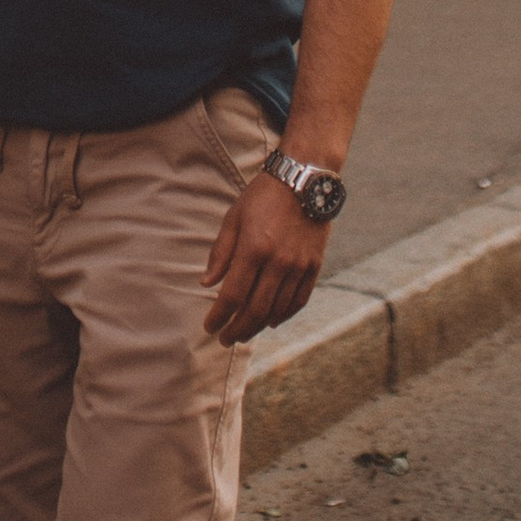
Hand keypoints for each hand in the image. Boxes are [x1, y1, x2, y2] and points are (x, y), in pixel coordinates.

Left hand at [201, 169, 329, 344]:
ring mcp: (298, 267)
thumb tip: (207, 284)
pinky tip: (271, 322)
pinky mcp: (314, 267)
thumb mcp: (233, 217)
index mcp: (254, 248)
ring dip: (258, 327)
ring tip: (243, 334)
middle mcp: (278, 262)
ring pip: (277, 310)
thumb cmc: (261, 197)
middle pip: (255, 309)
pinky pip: (299, 301)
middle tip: (225, 339)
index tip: (209, 327)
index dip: (220, 315)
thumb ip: (220, 253)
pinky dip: (284, 316)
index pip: (233, 294)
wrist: (303, 181)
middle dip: (237, 329)